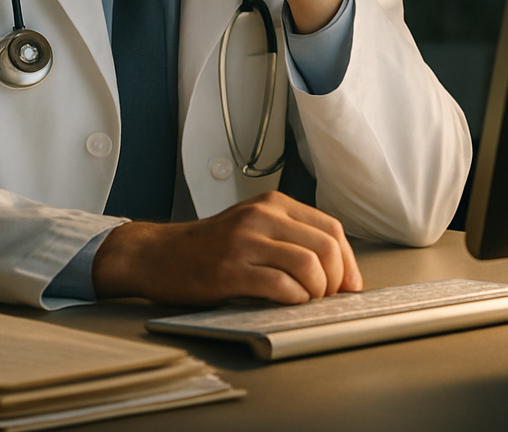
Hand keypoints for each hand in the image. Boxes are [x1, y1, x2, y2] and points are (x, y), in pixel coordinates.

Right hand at [91, 191, 361, 305]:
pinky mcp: (230, 269)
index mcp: (272, 203)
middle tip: (327, 298)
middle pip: (326, 247)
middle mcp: (261, 216)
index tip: (348, 285)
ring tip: (305, 301)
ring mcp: (244, 241)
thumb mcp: (253, 226)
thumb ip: (289, 237)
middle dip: (336, 280)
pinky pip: (280, 286)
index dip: (348, 262)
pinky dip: (293, 300)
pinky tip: (285, 303)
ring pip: (308, 265)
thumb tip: (337, 271)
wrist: (159, 254)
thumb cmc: (209, 246)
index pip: (331, 228)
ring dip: (316, 292)